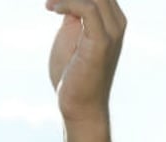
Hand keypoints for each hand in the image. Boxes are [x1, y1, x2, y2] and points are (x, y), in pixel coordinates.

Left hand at [46, 0, 124, 123]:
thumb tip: (65, 0)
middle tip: (49, 1)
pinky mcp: (101, 42)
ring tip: (49, 4)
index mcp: (112, 20)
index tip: (52, 0)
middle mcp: (117, 23)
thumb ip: (72, 15)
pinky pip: (88, 9)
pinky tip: (53, 9)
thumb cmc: (73, 76)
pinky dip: (69, 3)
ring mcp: (112, 32)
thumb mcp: (70, 37)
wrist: (80, 107)